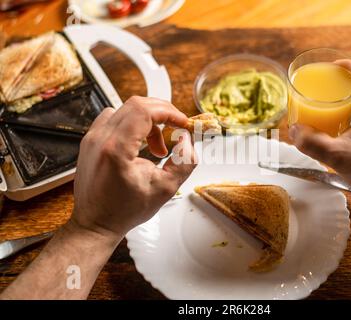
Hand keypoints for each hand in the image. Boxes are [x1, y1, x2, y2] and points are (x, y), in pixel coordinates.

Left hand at [71, 97, 196, 239]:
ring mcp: (92, 138)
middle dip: (162, 113)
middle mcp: (100, 139)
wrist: (96, 223)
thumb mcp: (165, 189)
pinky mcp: (90, 140)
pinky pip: (115, 118)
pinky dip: (133, 124)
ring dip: (147, 121)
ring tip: (156, 147)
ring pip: (125, 109)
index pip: (144, 111)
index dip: (169, 112)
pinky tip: (140, 144)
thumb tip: (187, 139)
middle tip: (175, 129)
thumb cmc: (124, 210)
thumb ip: (185, 161)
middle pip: (136, 105)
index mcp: (117, 150)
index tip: (182, 123)